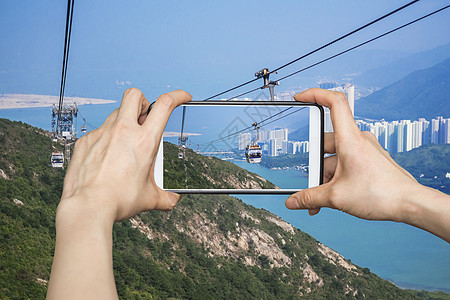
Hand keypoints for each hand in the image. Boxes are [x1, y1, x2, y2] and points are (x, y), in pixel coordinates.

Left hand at [48, 88, 190, 299]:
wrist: (87, 208)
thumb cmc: (117, 201)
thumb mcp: (149, 198)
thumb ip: (165, 197)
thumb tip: (172, 200)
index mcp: (144, 141)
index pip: (165, 104)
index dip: (177, 95)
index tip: (182, 96)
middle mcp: (123, 131)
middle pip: (135, 95)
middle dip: (144, 101)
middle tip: (145, 118)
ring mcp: (102, 134)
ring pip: (116, 113)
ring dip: (125, 121)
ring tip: (126, 143)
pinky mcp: (86, 141)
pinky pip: (99, 131)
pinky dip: (107, 138)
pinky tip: (107, 157)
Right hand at [285, 88, 420, 221]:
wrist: (409, 204)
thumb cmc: (381, 194)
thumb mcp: (336, 197)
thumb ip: (310, 198)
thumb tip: (293, 201)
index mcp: (350, 139)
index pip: (334, 102)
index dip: (315, 94)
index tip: (300, 97)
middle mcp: (359, 140)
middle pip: (326, 142)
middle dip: (315, 165)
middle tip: (311, 182)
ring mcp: (365, 150)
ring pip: (335, 157)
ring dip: (325, 177)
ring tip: (321, 199)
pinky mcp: (369, 161)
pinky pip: (346, 164)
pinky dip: (336, 178)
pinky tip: (333, 196)